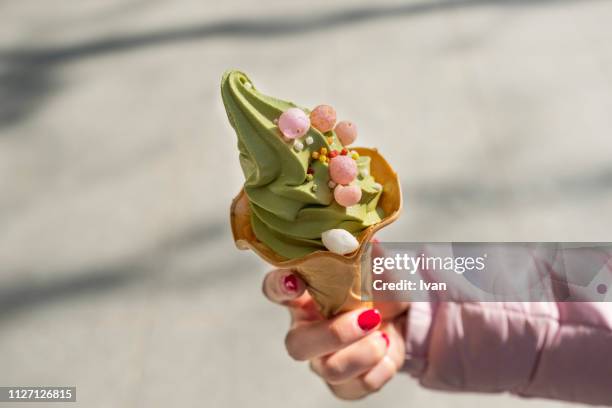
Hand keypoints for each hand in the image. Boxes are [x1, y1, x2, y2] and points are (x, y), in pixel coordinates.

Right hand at [262, 267, 408, 399]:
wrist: (408, 319)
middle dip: (334, 334)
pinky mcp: (346, 384)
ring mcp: (324, 359)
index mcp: (306, 294)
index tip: (295, 282)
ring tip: (384, 336)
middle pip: (297, 344)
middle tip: (368, 318)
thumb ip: (373, 258)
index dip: (279, 287)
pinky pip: (357, 387)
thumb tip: (367, 247)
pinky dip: (381, 367)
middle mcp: (307, 329)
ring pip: (329, 370)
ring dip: (363, 353)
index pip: (275, 289)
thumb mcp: (382, 267)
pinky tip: (389, 349)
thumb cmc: (381, 289)